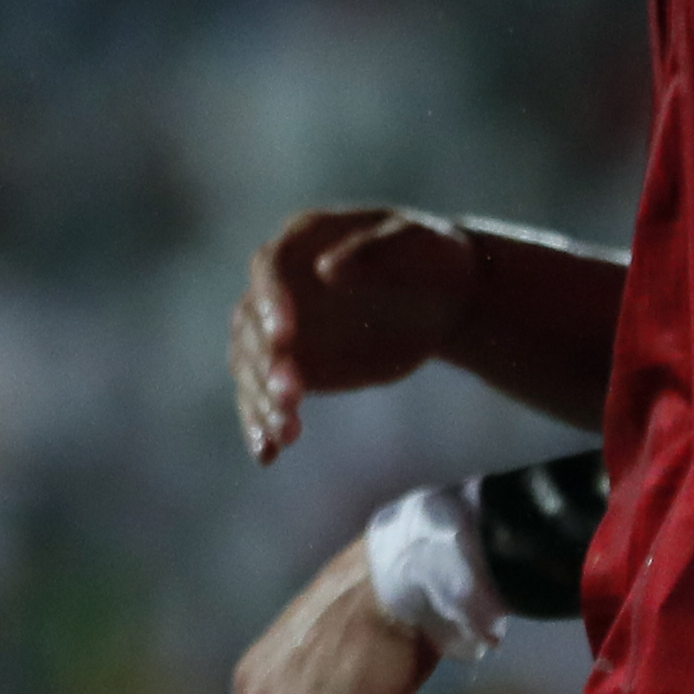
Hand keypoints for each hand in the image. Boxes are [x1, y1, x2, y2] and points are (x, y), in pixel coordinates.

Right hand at [230, 206, 478, 463]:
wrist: (443, 300)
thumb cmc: (432, 259)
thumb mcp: (419, 246)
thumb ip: (375, 254)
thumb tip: (325, 271)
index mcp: (303, 239)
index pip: (269, 267)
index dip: (271, 301)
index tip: (285, 336)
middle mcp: (278, 283)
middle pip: (250, 323)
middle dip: (265, 362)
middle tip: (292, 396)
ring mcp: (279, 327)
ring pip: (250, 365)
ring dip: (260, 399)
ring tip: (288, 433)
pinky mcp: (291, 366)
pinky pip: (263, 396)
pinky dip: (260, 424)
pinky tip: (267, 453)